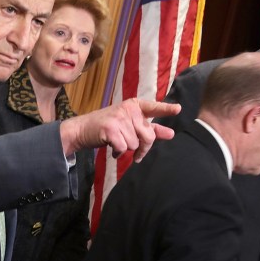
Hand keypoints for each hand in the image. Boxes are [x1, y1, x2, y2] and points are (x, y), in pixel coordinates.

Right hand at [59, 98, 179, 161]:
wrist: (81, 130)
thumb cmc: (107, 128)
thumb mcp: (129, 125)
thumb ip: (150, 128)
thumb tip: (171, 134)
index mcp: (134, 105)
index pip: (153, 107)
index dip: (166, 109)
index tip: (178, 109)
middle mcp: (128, 109)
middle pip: (148, 135)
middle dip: (143, 148)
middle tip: (136, 155)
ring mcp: (119, 118)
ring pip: (135, 144)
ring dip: (126, 149)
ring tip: (116, 143)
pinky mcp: (110, 128)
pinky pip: (123, 147)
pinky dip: (117, 152)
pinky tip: (111, 148)